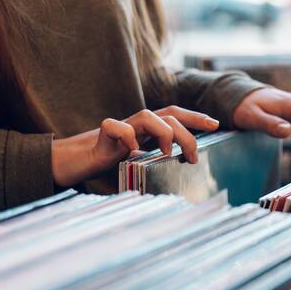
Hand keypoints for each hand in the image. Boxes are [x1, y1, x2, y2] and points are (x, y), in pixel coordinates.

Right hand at [51, 106, 218, 186]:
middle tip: (193, 156)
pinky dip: (126, 136)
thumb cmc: (111, 162)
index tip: (216, 124)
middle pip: (168, 114)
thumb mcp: (142, 162)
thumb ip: (159, 162)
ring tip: (167, 154)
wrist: (74, 161)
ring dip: (163, 132)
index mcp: (148, 129)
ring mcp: (120, 127)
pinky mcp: (101, 136)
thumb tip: (185, 175)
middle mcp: (137, 124)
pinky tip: (132, 152)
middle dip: (187, 131)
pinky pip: (114, 126)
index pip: (176, 116)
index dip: (195, 117)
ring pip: (146, 115)